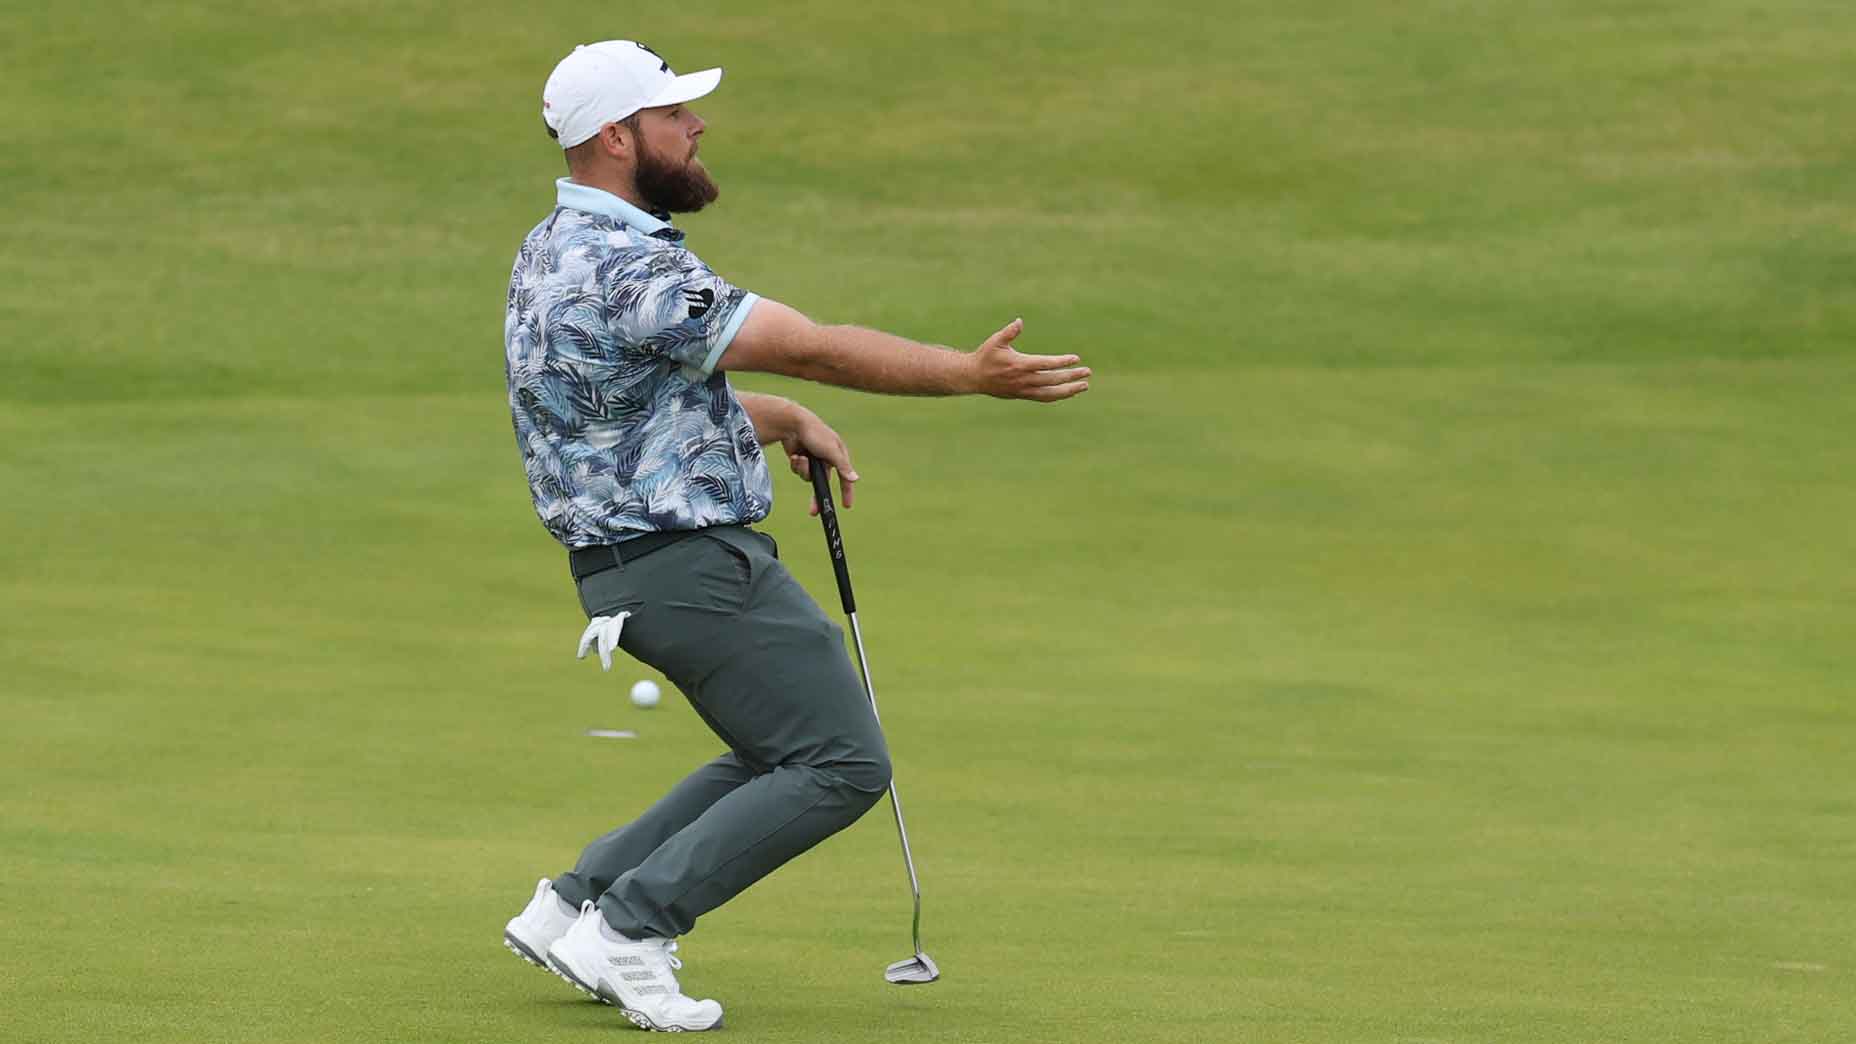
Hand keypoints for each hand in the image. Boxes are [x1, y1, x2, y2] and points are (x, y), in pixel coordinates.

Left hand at [779, 407, 857, 515]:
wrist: (791, 423)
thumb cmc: (815, 433)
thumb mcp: (831, 451)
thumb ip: (843, 466)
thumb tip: (855, 479)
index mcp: (838, 455)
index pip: (845, 478)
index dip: (846, 492)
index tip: (847, 506)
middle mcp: (826, 458)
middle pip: (824, 483)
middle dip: (817, 496)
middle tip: (814, 511)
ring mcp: (813, 460)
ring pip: (809, 477)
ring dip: (804, 471)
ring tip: (801, 459)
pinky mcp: (801, 459)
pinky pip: (799, 471)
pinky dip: (797, 465)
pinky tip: (795, 455)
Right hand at [970, 318, 1089, 401]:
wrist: (974, 377)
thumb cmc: (985, 356)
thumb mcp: (996, 341)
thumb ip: (1009, 332)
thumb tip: (1020, 321)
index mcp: (1019, 365)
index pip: (1046, 364)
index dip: (1062, 362)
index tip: (1076, 358)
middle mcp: (1024, 379)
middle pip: (1053, 379)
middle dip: (1072, 376)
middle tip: (1088, 372)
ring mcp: (1024, 390)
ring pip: (1051, 393)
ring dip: (1069, 390)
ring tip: (1084, 386)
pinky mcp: (1023, 395)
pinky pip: (1044, 398)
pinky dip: (1058, 395)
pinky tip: (1068, 392)